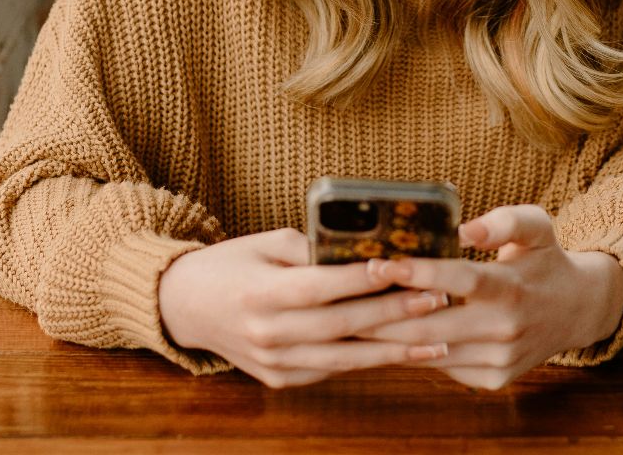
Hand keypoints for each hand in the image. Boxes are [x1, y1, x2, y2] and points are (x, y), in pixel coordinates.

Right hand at [157, 228, 450, 387]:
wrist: (185, 307)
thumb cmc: (232, 265)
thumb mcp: (265, 243)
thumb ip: (311, 248)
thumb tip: (366, 247)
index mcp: (260, 293)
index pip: (320, 286)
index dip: (362, 279)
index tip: (401, 267)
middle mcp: (267, 333)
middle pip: (340, 325)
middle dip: (393, 313)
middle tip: (437, 299)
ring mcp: (273, 363)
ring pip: (343, 359)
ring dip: (394, 350)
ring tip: (437, 339)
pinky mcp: (280, 380)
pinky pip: (331, 371)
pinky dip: (368, 361)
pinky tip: (403, 353)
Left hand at [359, 205, 622, 389]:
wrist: (576, 310)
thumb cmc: (545, 260)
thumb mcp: (536, 226)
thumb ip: (503, 221)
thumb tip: (464, 228)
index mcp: (512, 288)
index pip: (460, 280)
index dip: (418, 273)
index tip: (379, 263)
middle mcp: (505, 329)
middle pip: (432, 325)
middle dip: (384, 312)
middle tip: (346, 296)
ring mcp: (498, 360)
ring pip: (430, 351)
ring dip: (388, 337)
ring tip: (352, 316)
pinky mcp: (492, 379)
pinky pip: (442, 366)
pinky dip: (412, 352)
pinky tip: (386, 336)